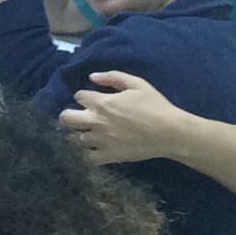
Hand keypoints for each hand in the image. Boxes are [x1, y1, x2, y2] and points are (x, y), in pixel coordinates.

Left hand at [57, 71, 183, 164]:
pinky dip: (87, 154)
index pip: (78, 96)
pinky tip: (94, 149)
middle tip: (77, 116)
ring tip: (89, 133)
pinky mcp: (109, 156)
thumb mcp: (136, 84)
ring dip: (80, 134)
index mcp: (102, 103)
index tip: (90, 98)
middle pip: (66, 119)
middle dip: (68, 115)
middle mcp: (96, 122)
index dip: (83, 96)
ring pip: (76, 139)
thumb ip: (112, 77)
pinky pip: (88, 157)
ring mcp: (101, 141)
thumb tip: (92, 77)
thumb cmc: (154, 105)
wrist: (169, 132)